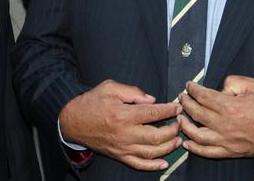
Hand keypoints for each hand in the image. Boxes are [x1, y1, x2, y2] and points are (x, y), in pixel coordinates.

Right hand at [59, 79, 183, 170]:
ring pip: (151, 152)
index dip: (168, 110)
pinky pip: (139, 164)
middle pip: (156, 136)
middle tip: (180, 122)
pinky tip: (165, 162)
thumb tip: (151, 100)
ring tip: (178, 139)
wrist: (73, 121)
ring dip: (168, 147)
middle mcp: (125, 133)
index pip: (153, 113)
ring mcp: (122, 147)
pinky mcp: (119, 155)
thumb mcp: (110, 87)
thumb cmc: (91, 102)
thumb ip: (132, 92)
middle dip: (173, 129)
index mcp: (123, 114)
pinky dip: (153, 166)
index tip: (177, 107)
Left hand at [178, 75, 253, 157]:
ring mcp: (225, 140)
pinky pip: (207, 152)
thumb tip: (219, 88)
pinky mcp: (229, 151)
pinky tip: (187, 142)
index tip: (189, 86)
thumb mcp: (252, 86)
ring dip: (185, 125)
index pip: (202, 96)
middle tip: (182, 97)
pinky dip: (195, 149)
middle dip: (185, 102)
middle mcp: (224, 125)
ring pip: (197, 134)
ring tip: (180, 117)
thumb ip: (232, 82)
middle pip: (196, 112)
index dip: (193, 89)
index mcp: (229, 107)